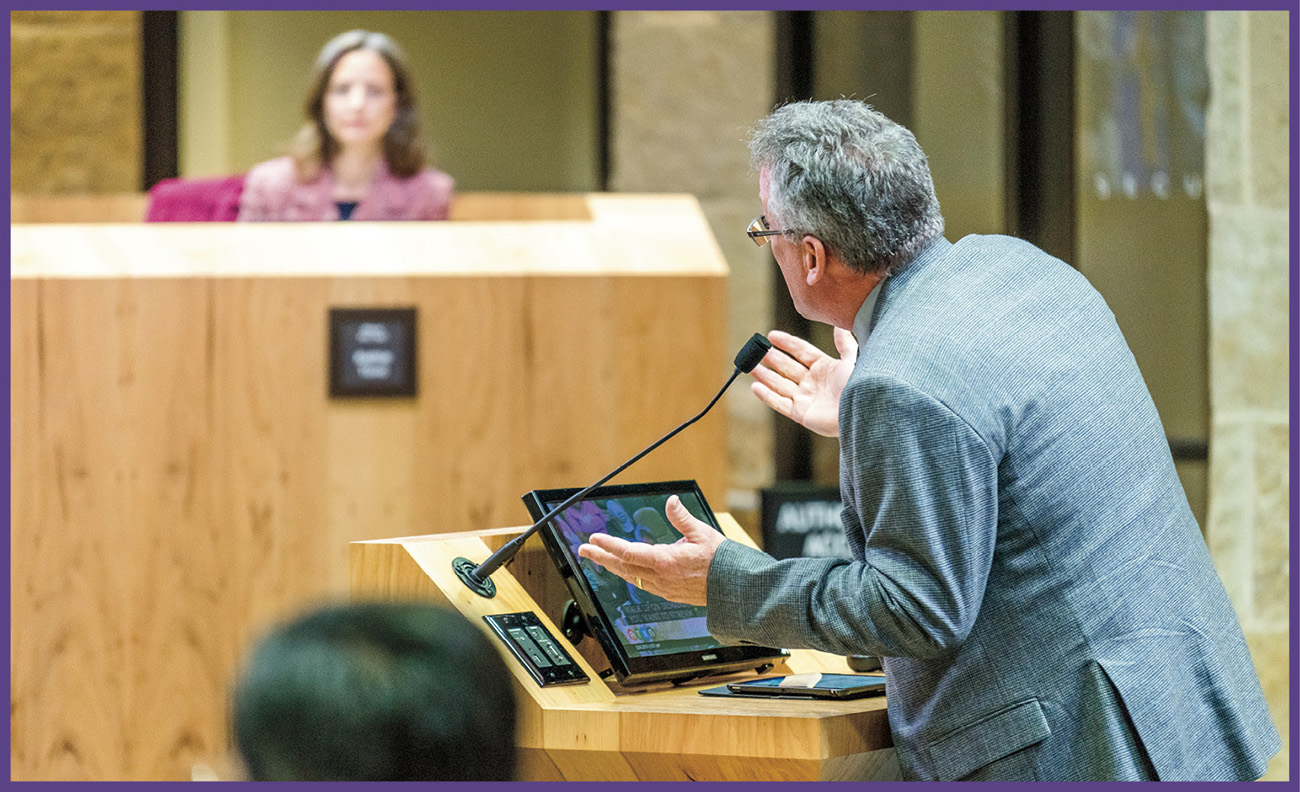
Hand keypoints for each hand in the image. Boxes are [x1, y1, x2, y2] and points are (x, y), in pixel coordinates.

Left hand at [577, 495, 723, 606]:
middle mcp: (660, 577)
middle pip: (622, 567)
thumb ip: (682, 518)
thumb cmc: (721, 560)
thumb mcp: (702, 533)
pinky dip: (628, 574)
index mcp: (666, 561)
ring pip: (630, 577)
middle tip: (584, 550)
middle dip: (601, 557)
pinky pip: (641, 584)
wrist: (734, 588)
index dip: (609, 545)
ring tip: (597, 558)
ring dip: (611, 567)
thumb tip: (671, 501)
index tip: (594, 538)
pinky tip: (623, 570)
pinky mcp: (668, 594)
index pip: (628, 552)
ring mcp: (663, 588)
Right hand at [748, 328, 856, 437]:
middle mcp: (814, 382)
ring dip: (765, 375)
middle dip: (772, 358)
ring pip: (780, 384)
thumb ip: (845, 343)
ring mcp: (807, 399)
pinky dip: (767, 396)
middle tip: (757, 349)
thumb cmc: (860, 385)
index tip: (771, 335)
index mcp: (826, 367)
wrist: (861, 411)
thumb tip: (838, 325)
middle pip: (788, 367)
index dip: (787, 343)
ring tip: (750, 366)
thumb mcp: (853, 360)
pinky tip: (755, 387)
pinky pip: (780, 404)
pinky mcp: (801, 414)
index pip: (802, 352)